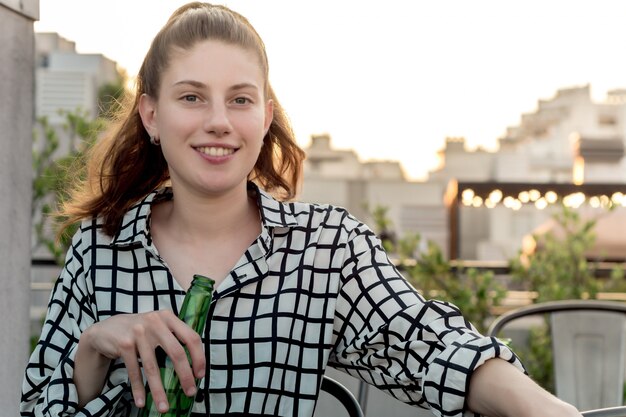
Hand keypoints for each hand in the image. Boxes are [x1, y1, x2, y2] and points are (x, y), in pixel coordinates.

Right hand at [79, 310, 204, 411]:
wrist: (108, 329)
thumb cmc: (140, 331)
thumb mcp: (159, 326)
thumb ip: (174, 337)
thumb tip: (193, 365)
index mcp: (168, 317)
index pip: (191, 337)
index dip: (199, 357)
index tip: (200, 375)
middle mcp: (155, 322)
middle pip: (176, 352)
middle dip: (185, 376)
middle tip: (190, 392)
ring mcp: (138, 332)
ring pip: (153, 367)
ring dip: (159, 390)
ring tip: (164, 407)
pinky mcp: (124, 344)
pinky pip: (134, 371)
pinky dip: (138, 388)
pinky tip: (142, 401)